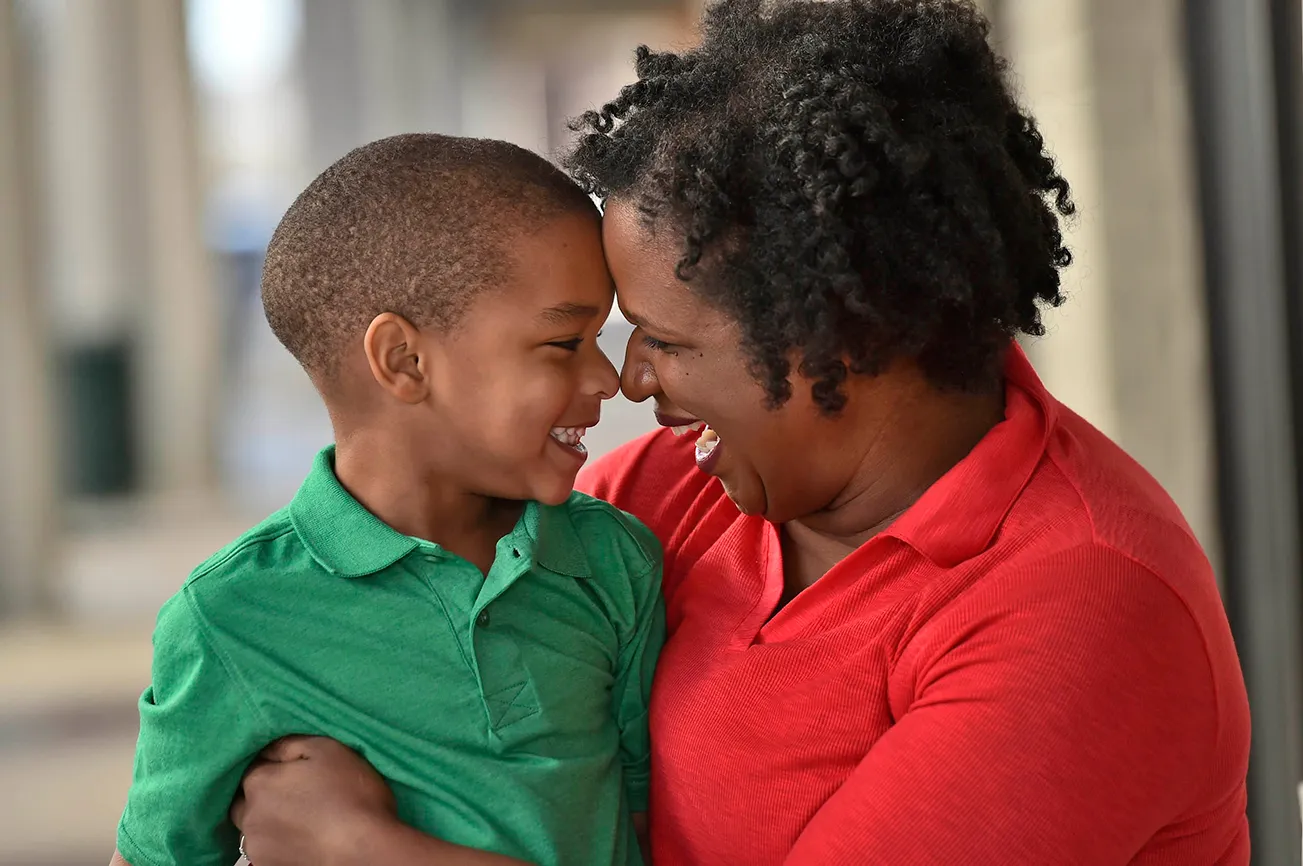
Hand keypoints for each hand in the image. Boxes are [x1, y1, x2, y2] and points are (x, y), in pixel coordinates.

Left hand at [231, 736, 397, 865]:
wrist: (365, 852)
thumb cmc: (351, 796)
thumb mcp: (327, 749)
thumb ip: (291, 743)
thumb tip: (272, 749)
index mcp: (259, 781)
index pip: (256, 764)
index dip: (279, 764)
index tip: (303, 770)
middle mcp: (249, 816)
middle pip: (248, 798)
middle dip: (266, 793)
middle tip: (300, 794)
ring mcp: (257, 847)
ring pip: (256, 826)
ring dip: (271, 820)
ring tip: (305, 820)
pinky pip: (267, 849)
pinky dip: (280, 842)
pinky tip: (304, 839)